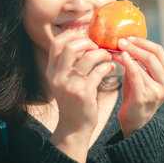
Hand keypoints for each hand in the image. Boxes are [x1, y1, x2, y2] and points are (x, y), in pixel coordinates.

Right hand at [46, 29, 114, 162]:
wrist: (74, 127)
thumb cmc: (74, 100)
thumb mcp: (65, 80)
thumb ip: (70, 63)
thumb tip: (85, 40)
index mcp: (51, 70)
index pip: (57, 43)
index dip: (73, 35)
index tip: (86, 39)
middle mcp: (58, 76)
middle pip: (70, 46)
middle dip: (88, 42)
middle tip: (98, 47)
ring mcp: (70, 86)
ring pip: (88, 58)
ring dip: (102, 54)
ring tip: (108, 56)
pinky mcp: (84, 94)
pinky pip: (98, 72)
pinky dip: (107, 66)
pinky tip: (111, 68)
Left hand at [111, 37, 163, 137]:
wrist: (134, 122)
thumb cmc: (136, 95)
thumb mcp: (142, 76)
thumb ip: (139, 61)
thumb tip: (126, 40)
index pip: (159, 51)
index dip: (143, 42)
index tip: (128, 37)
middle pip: (152, 56)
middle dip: (135, 46)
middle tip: (120, 40)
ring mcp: (157, 92)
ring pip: (143, 65)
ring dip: (128, 54)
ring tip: (114, 49)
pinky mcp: (144, 98)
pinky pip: (136, 76)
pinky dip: (129, 64)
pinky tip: (120, 58)